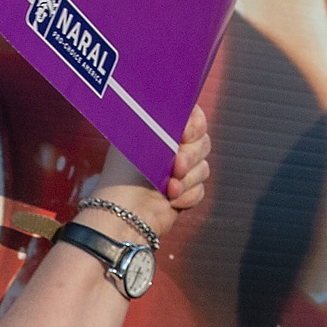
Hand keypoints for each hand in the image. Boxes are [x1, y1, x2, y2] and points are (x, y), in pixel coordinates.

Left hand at [78, 110, 212, 242]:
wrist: (123, 214)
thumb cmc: (124, 174)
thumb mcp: (142, 140)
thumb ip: (165, 123)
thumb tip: (185, 112)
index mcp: (159, 129)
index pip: (191, 116)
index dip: (194, 125)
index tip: (184, 135)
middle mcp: (170, 147)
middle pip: (203, 142)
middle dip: (190, 156)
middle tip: (176, 166)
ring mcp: (179, 171)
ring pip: (203, 167)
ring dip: (187, 180)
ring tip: (168, 189)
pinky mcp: (184, 192)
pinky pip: (200, 189)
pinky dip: (187, 196)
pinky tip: (171, 200)